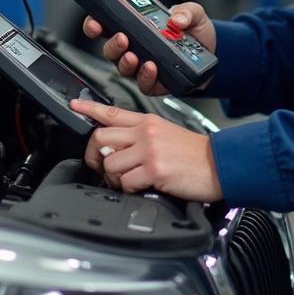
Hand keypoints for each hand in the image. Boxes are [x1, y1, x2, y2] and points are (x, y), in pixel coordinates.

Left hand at [71, 98, 222, 201]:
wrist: (218, 163)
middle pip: (100, 137)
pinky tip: (141, 187)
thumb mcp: (166, 133)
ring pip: (109, 163)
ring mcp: (149, 150)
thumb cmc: (193, 152)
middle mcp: (145, 132)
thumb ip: (141, 135)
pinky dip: (128, 189)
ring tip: (127, 181)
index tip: (75, 105)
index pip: (112, 111)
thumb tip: (117, 147)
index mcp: (147, 121)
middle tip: (100, 167)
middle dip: (94, 156)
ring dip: (113, 178)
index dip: (89, 108)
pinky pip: (125, 182)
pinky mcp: (154, 169)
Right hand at [82, 2, 216, 95]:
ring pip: (123, 68)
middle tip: (122, 38)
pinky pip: (143, 84)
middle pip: (111, 50)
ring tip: (134, 56)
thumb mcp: (193, 13)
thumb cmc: (195, 31)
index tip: (94, 22)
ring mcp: (143, 66)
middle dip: (112, 45)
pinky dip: (145, 76)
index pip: (107, 25)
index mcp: (136, 27)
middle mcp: (135, 47)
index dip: (95, 24)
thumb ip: (186, 11)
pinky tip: (152, 68)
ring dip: (126, 62)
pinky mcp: (155, 83)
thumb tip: (176, 19)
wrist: (213, 53)